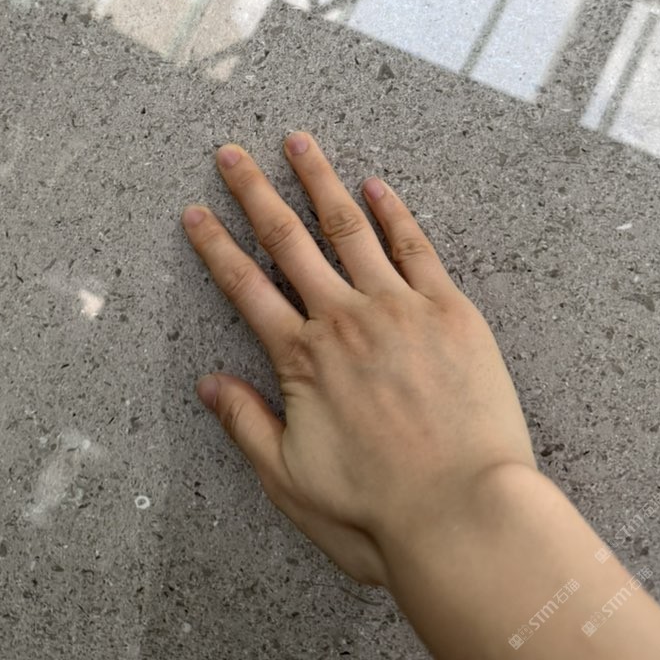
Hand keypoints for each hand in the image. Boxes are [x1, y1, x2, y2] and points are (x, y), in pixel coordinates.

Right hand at [182, 131, 536, 589]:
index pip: (244, 285)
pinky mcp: (448, 310)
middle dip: (255, 192)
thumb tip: (206, 382)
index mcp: (302, 358)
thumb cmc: (377, 511)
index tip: (194, 211)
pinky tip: (375, 185)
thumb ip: (246, 423)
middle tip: (232, 153)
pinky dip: (393, 212)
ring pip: (349, 227)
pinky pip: (414, 246)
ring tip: (299, 144)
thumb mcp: (290, 480)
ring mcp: (398, 307)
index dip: (214, 245)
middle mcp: (343, 319)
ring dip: (319, 181)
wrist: (465, 515)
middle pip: (287, 240)